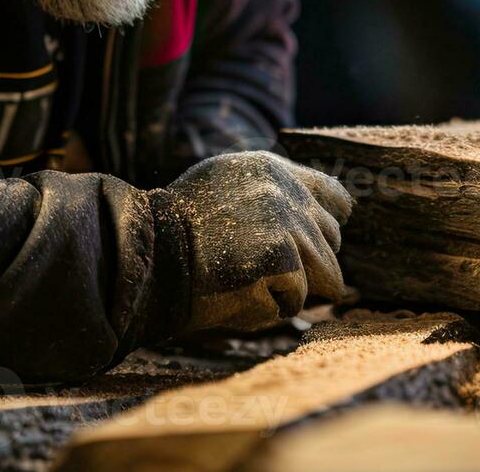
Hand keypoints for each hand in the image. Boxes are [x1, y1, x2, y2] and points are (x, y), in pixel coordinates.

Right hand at [162, 151, 352, 332]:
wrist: (145, 253)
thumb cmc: (175, 232)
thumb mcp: (220, 187)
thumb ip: (268, 196)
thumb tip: (323, 216)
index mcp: (272, 170)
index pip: (333, 195)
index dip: (331, 222)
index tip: (321, 241)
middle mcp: (286, 191)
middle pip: (333, 241)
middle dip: (308, 264)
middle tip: (259, 271)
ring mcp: (286, 224)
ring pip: (327, 275)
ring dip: (292, 290)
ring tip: (246, 281)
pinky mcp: (281, 259)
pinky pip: (297, 301)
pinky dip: (269, 308)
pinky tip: (235, 293)